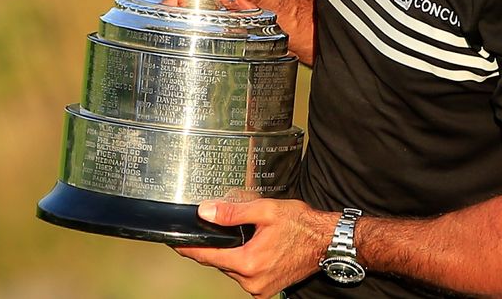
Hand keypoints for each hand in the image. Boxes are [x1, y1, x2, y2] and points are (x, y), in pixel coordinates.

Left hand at [175, 197, 335, 297]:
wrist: (327, 243)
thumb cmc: (301, 225)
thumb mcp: (265, 211)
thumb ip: (233, 213)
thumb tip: (205, 212)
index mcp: (248, 263)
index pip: (207, 256)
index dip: (189, 248)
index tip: (174, 242)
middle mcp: (251, 282)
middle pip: (220, 262)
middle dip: (216, 246)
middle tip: (216, 227)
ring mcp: (259, 289)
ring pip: (232, 269)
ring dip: (232, 254)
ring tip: (243, 235)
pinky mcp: (267, 290)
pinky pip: (245, 276)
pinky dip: (243, 262)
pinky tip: (253, 247)